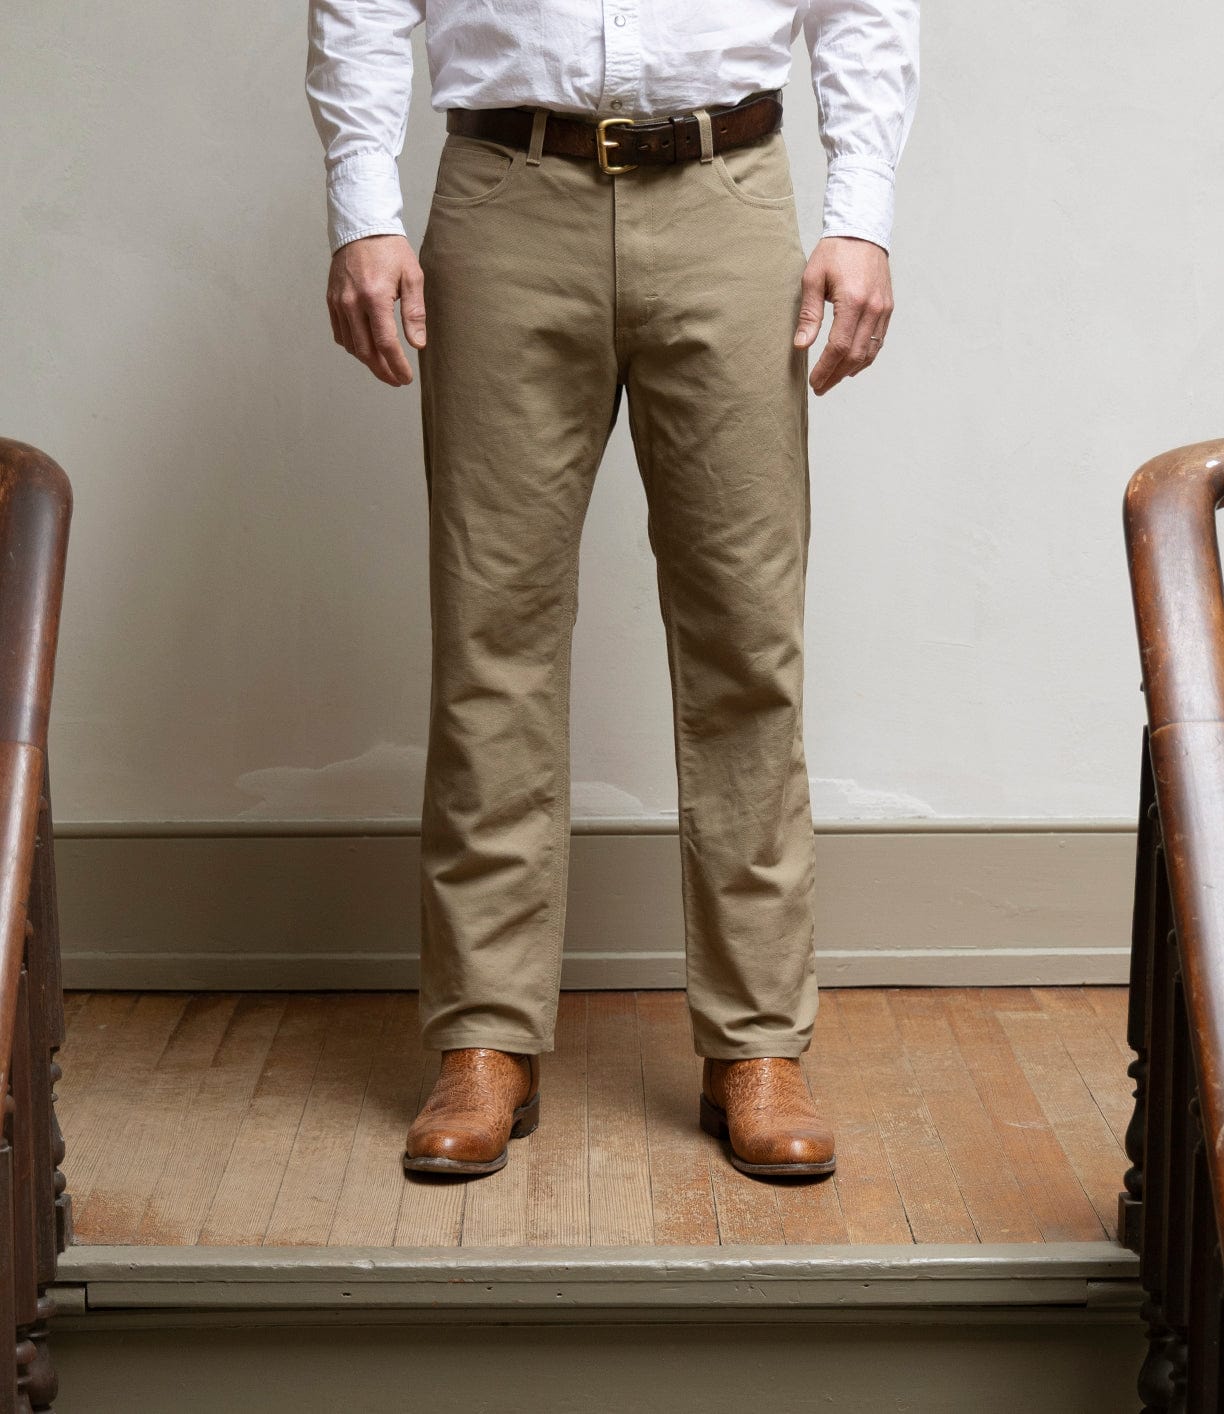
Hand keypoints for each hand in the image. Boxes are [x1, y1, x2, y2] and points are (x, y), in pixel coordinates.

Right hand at [326, 234, 425, 386]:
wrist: (361, 227)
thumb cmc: (391, 250)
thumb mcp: (412, 276)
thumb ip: (415, 312)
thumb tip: (417, 344)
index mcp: (374, 296)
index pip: (386, 343)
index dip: (396, 365)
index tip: (406, 378)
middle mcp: (352, 302)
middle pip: (366, 351)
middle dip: (383, 371)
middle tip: (396, 380)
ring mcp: (338, 302)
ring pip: (351, 346)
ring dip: (368, 362)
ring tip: (385, 368)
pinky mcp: (331, 300)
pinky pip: (340, 334)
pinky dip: (354, 347)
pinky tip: (367, 350)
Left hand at [793, 236, 892, 395]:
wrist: (863, 231)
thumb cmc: (834, 252)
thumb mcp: (813, 278)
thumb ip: (809, 314)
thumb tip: (801, 346)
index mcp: (853, 300)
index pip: (839, 346)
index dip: (825, 368)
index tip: (813, 382)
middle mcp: (873, 308)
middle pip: (855, 354)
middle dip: (836, 375)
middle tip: (820, 387)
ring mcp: (884, 309)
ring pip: (870, 351)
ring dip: (851, 370)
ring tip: (832, 379)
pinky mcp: (888, 308)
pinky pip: (878, 340)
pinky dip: (865, 357)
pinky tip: (851, 365)